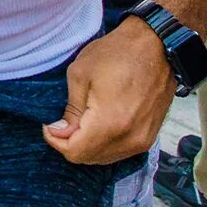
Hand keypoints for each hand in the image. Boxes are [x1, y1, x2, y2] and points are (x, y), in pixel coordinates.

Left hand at [44, 19, 172, 164]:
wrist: (157, 47)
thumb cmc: (117, 54)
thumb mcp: (80, 75)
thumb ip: (71, 110)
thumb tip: (60, 133)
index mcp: (110, 123)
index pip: (75, 152)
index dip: (56, 141)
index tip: (50, 125)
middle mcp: (130, 138)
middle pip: (89, 159)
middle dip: (70, 144)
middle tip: (62, 123)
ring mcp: (143, 140)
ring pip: (105, 158)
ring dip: (87, 146)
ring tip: (79, 122)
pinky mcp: (150, 136)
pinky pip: (120, 152)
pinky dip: (104, 145)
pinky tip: (97, 126)